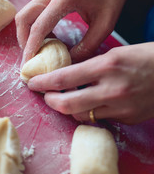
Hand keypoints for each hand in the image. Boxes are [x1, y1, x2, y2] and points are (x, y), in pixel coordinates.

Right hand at [15, 0, 129, 62]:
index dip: (30, 48)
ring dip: (27, 33)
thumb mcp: (105, 23)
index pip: (39, 27)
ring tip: (40, 48)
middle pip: (23, 18)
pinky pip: (34, 11)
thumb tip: (69, 62)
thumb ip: (87, 46)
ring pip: (25, 14)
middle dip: (23, 40)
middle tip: (30, 58)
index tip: (27, 64)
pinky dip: (35, 26)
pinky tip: (49, 37)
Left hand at [27, 42, 153, 124]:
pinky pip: (99, 119)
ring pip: (81, 116)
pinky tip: (92, 104)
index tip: (32, 83)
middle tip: (45, 96)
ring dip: (69, 109)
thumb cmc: (147, 58)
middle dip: (50, 101)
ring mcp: (120, 108)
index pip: (63, 78)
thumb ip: (89, 66)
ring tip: (67, 99)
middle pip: (66, 105)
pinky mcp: (127, 119)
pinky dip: (91, 112)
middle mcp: (111, 89)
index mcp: (107, 66)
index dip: (43, 83)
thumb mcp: (115, 54)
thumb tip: (64, 74)